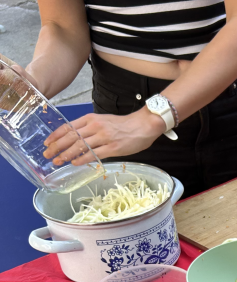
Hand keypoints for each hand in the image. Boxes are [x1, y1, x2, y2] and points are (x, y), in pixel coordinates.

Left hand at [43, 109, 167, 165]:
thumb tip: (78, 140)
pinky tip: (75, 163)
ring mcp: (104, 137)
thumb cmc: (125, 125)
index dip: (56, 135)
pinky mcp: (113, 148)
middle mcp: (95, 127)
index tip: (47, 142)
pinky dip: (83, 159)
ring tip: (58, 161)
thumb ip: (90, 128)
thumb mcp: (104, 121)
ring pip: (80, 146)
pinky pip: (94, 154)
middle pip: (71, 137)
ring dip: (66, 154)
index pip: (69, 127)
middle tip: (47, 154)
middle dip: (57, 146)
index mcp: (91, 119)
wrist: (143, 125)